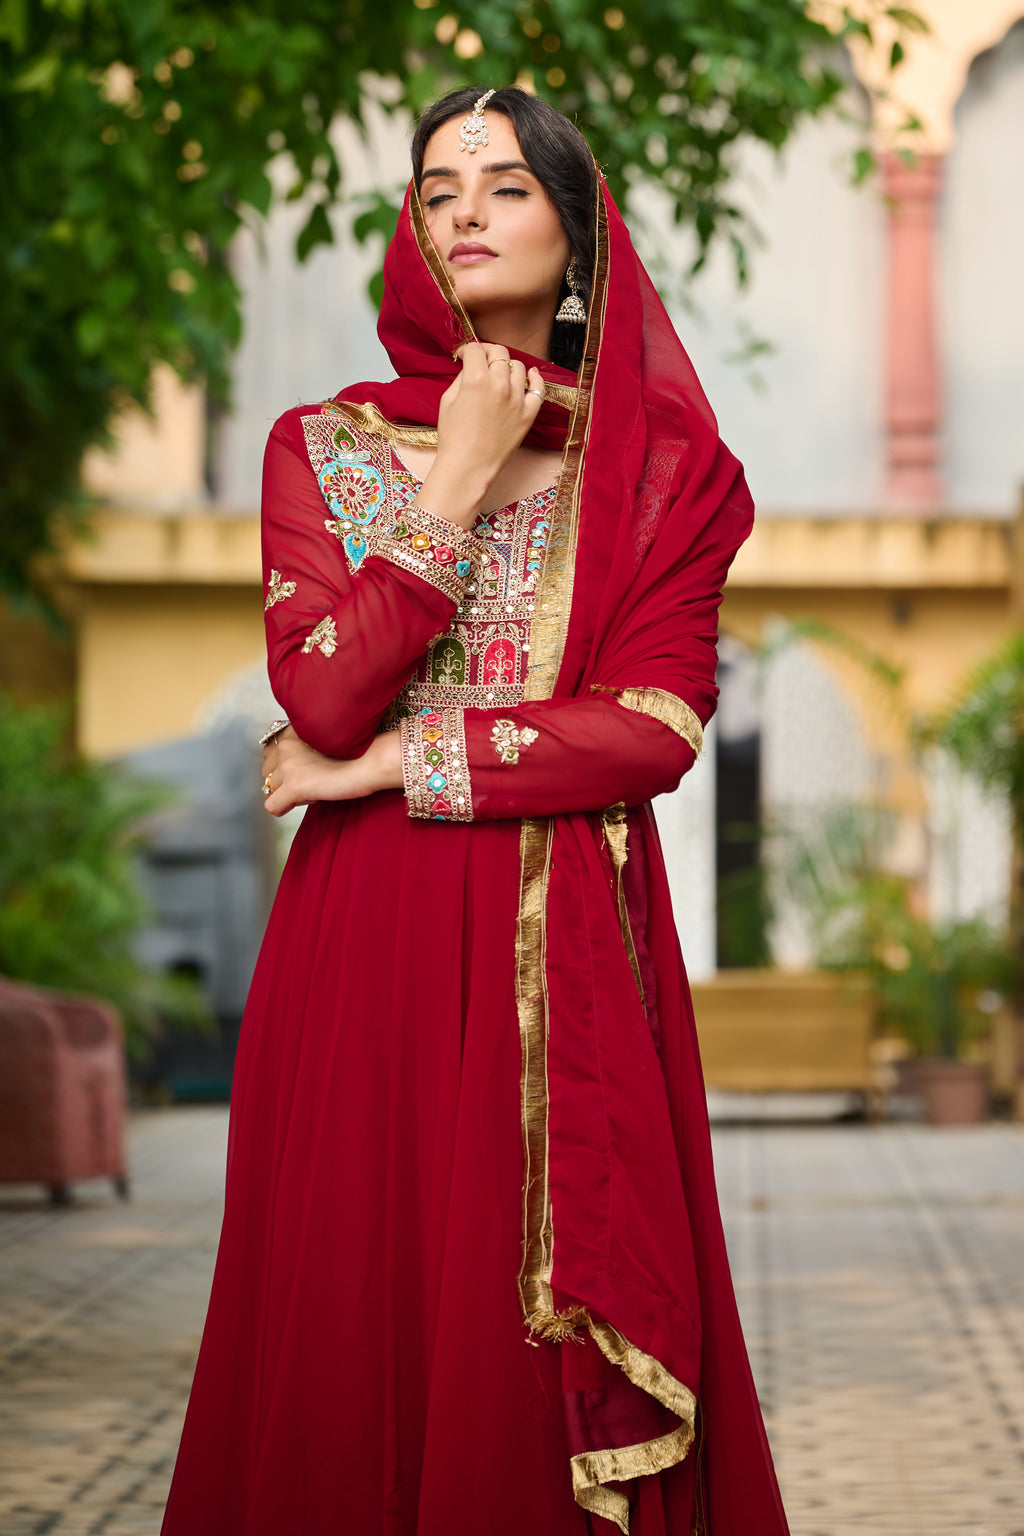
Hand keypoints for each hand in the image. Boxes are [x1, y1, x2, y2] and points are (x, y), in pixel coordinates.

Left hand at [261, 727, 400, 815]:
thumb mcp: (321, 741)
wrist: (371, 760)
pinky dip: (284, 807)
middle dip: (283, 779)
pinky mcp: (295, 786)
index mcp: (291, 732)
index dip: (284, 764)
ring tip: (313, 788)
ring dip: (288, 792)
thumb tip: (287, 768)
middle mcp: (286, 745)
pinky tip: (305, 800)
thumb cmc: (354, 752)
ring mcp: (289, 766)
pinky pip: (272, 806)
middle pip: (266, 770)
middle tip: (311, 779)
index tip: (305, 766)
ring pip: (269, 787)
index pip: (269, 751)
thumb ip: (301, 746)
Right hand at [420, 341, 545, 526]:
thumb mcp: (448, 401)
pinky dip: (536, 379)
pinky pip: (538, 390)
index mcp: (476, 379)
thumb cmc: (453, 437)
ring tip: (500, 373)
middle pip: (499, 353)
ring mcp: (517, 400)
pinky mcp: (528, 415)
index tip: (464, 356)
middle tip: (481, 360)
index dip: (467, 349)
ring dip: (507, 365)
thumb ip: (462, 378)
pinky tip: (532, 374)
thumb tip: (471, 366)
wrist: (468, 468)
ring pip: (518, 367)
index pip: (475, 350)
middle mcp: (500, 385)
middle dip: (487, 352)